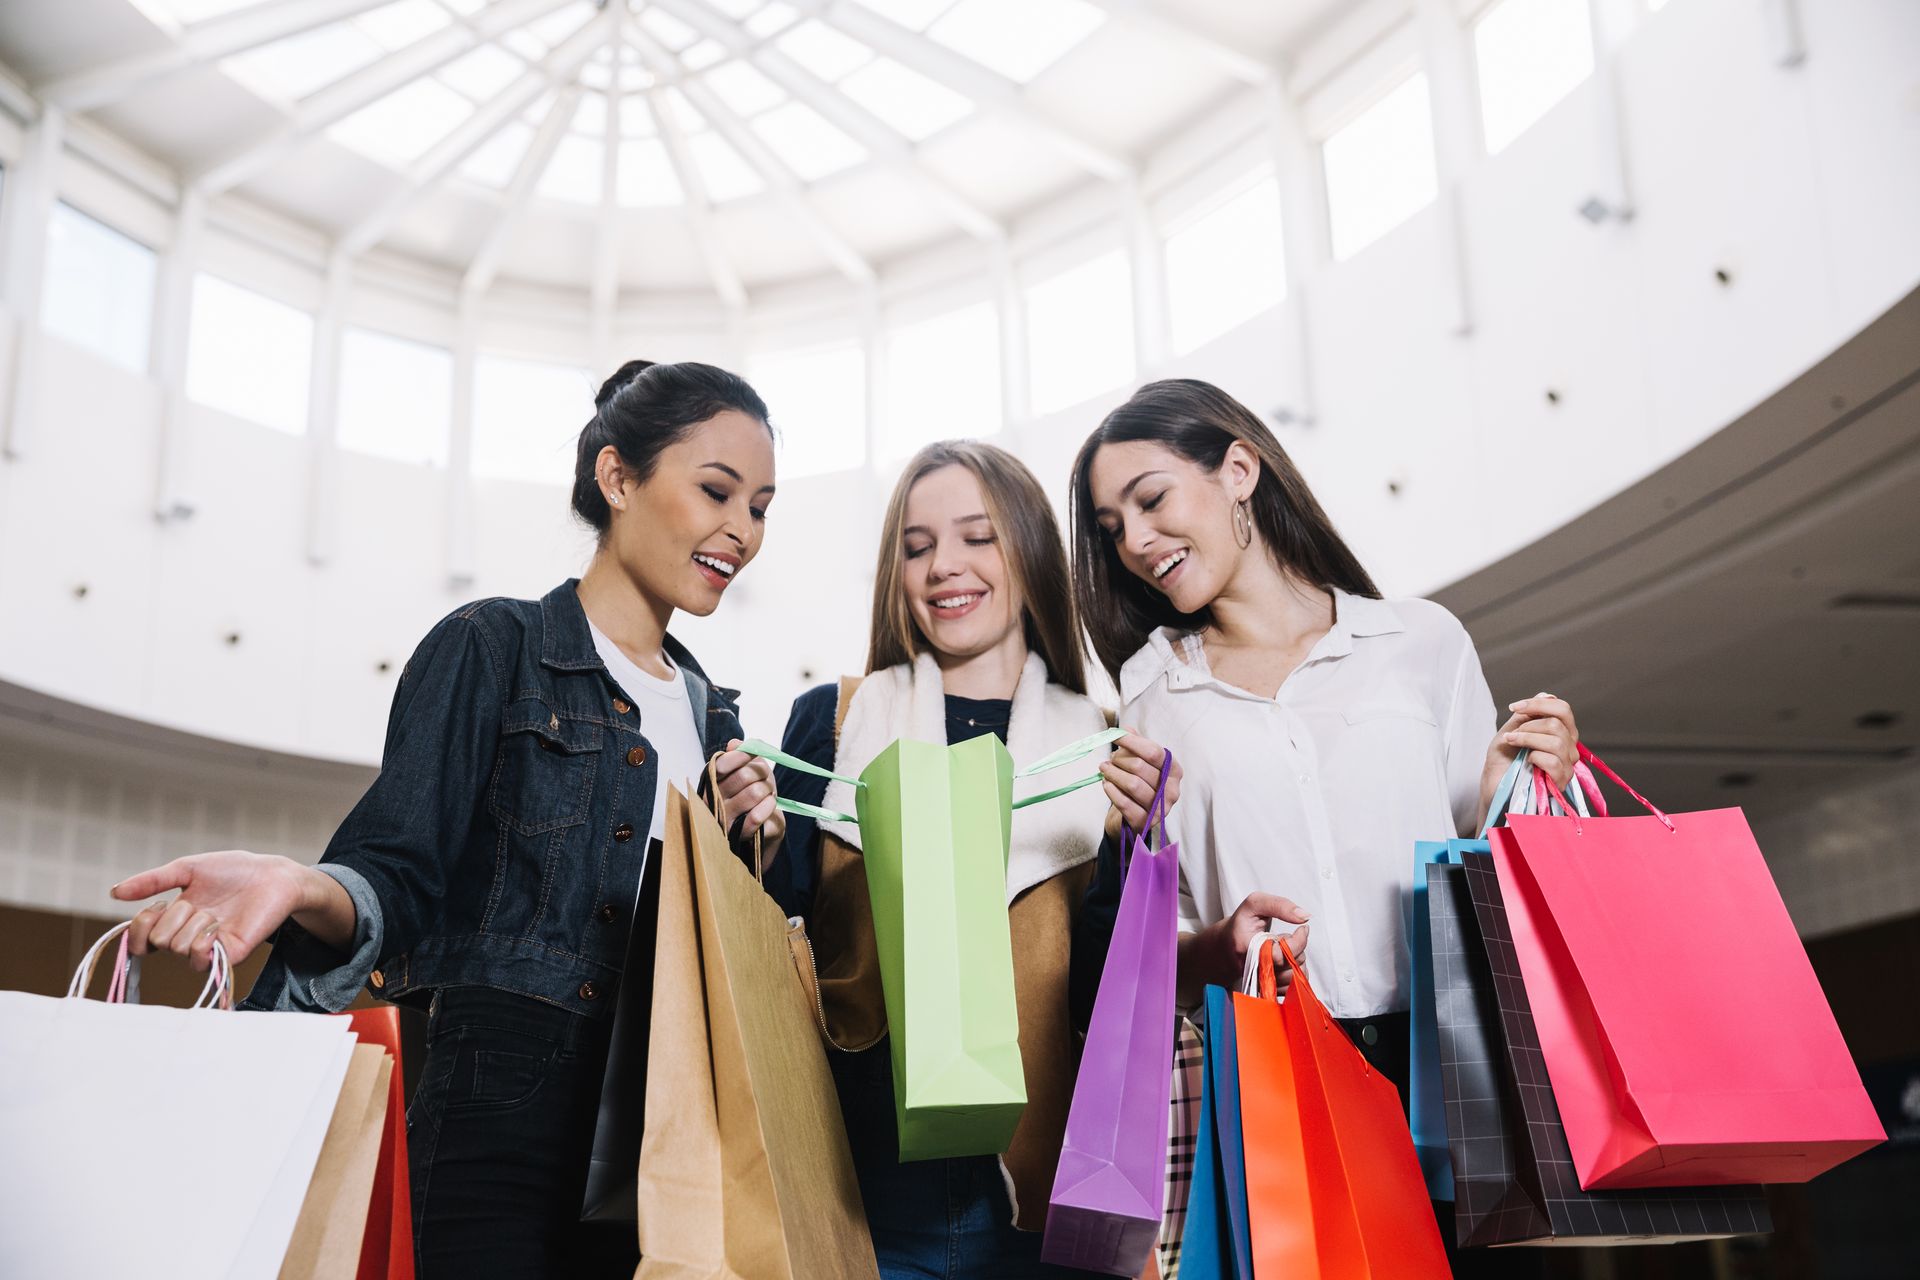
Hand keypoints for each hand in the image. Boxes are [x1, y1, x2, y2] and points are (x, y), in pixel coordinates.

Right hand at [109, 851, 320, 969]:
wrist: (272, 875)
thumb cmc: (233, 870)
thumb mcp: (187, 869)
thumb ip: (152, 881)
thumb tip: (113, 892)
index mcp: (174, 919)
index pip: (140, 939)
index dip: (140, 927)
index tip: (158, 906)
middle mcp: (187, 936)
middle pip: (158, 941)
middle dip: (175, 916)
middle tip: (200, 903)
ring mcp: (207, 947)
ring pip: (176, 948)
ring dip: (193, 923)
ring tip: (216, 912)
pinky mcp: (228, 955)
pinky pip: (199, 959)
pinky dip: (202, 940)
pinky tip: (218, 925)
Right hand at [714, 740, 784, 863]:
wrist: (764, 824)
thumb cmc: (753, 793)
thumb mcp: (749, 769)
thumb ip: (742, 754)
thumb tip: (734, 743)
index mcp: (711, 783)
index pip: (720, 765)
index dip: (740, 756)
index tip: (753, 754)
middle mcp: (713, 802)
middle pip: (744, 776)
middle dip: (761, 773)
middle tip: (765, 777)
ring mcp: (724, 820)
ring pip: (754, 793)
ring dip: (767, 789)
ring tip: (767, 792)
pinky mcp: (738, 835)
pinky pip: (756, 816)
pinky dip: (768, 806)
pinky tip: (770, 803)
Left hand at [1100, 731, 1181, 837]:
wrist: (1136, 817)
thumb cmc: (1141, 784)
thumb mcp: (1142, 762)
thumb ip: (1136, 745)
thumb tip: (1126, 729)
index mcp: (1174, 771)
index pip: (1154, 752)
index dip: (1132, 742)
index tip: (1114, 735)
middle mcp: (1172, 790)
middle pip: (1140, 767)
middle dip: (1119, 760)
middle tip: (1110, 760)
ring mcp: (1160, 808)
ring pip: (1132, 784)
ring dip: (1113, 774)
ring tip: (1104, 770)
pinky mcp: (1145, 822)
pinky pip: (1125, 803)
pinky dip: (1112, 791)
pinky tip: (1106, 784)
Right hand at [1180, 892, 1309, 1004]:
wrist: (1226, 946)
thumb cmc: (1241, 924)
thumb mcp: (1254, 904)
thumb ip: (1280, 905)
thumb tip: (1305, 916)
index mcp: (1249, 949)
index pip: (1283, 954)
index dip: (1298, 940)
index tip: (1301, 928)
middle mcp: (1255, 971)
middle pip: (1293, 963)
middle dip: (1296, 947)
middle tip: (1282, 938)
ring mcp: (1262, 983)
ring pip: (1297, 976)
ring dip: (1296, 960)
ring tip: (1282, 950)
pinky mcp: (1269, 991)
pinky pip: (1295, 987)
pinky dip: (1295, 973)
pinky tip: (1284, 962)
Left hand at [1483, 691, 1579, 797]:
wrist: (1495, 785)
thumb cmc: (1504, 759)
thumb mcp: (1512, 730)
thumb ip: (1528, 715)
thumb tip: (1547, 695)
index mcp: (1560, 732)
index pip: (1563, 709)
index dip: (1539, 704)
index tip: (1514, 707)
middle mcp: (1568, 747)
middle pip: (1557, 724)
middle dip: (1529, 725)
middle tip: (1512, 735)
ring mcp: (1568, 765)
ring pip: (1556, 742)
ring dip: (1528, 739)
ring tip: (1512, 744)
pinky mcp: (1562, 781)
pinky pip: (1554, 761)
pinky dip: (1535, 757)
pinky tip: (1526, 762)